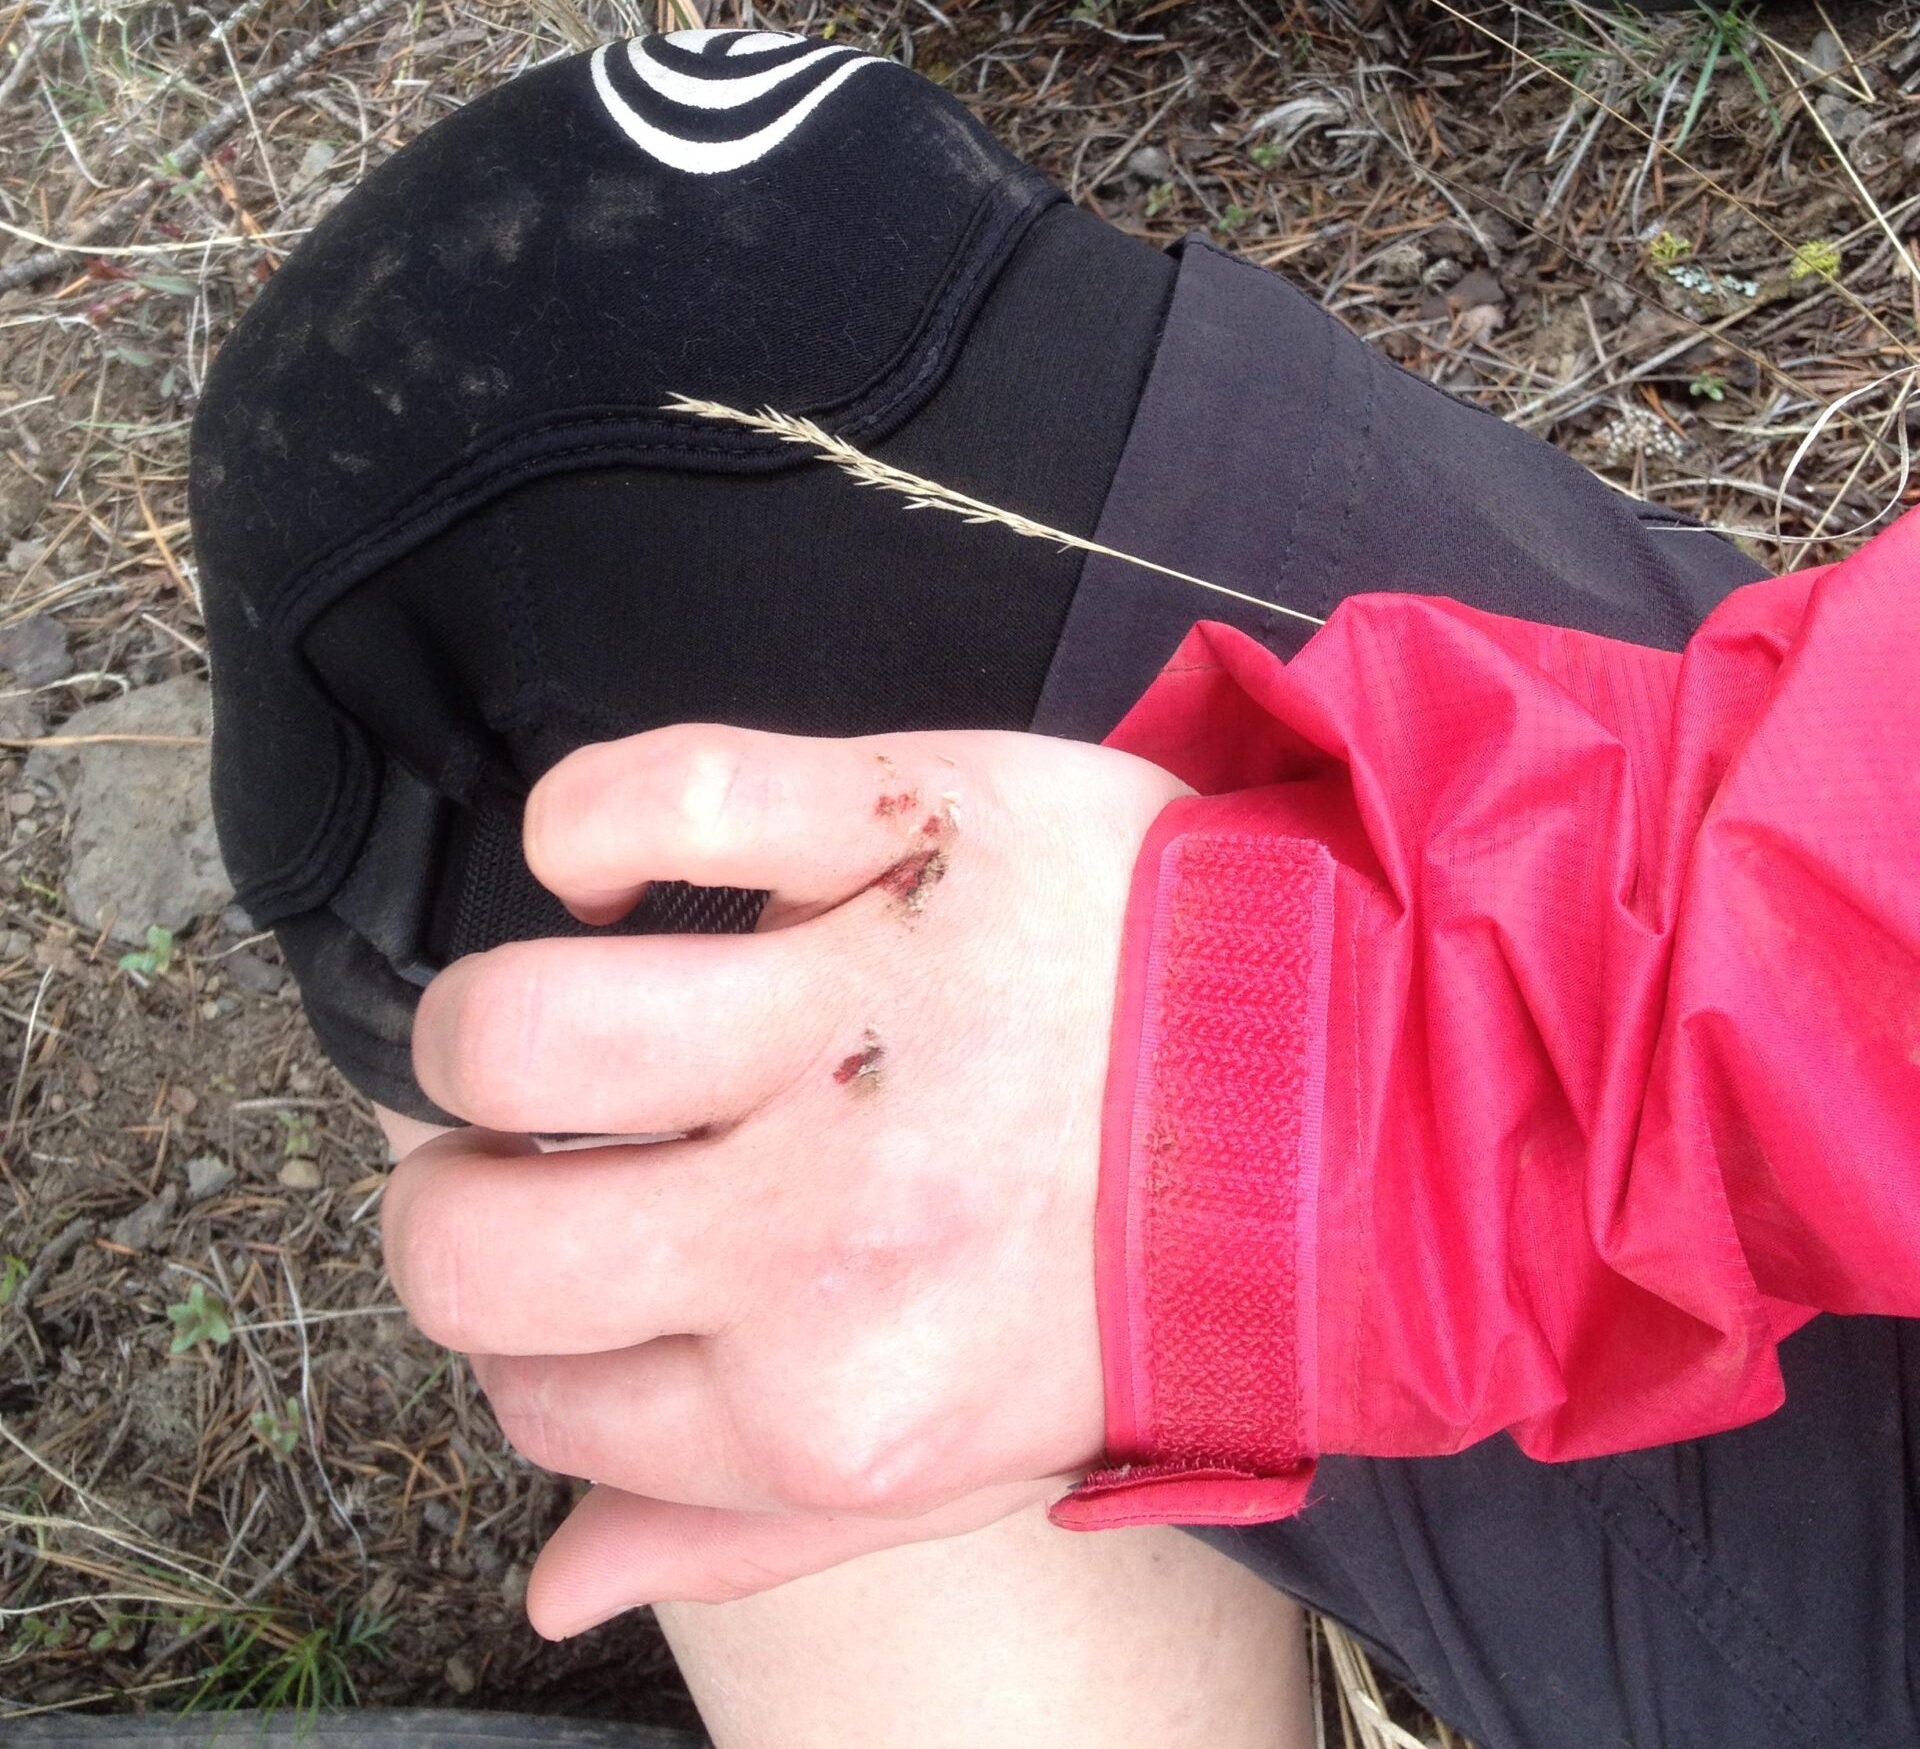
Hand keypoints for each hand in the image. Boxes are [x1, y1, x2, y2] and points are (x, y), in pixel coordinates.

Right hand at [380, 722, 1184, 1631]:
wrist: (1354, 1084)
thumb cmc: (1149, 1271)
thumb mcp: (970, 1457)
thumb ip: (747, 1528)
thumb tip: (552, 1584)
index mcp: (830, 1405)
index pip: (536, 1393)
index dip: (522, 1329)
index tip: (572, 1264)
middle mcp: (822, 1233)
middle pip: (469, 1238)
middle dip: (448, 1194)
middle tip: (518, 1142)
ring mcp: (857, 1017)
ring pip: (516, 1029)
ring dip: (485, 1021)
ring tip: (565, 1008)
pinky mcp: (898, 830)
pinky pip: (657, 794)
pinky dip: (586, 820)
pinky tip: (621, 870)